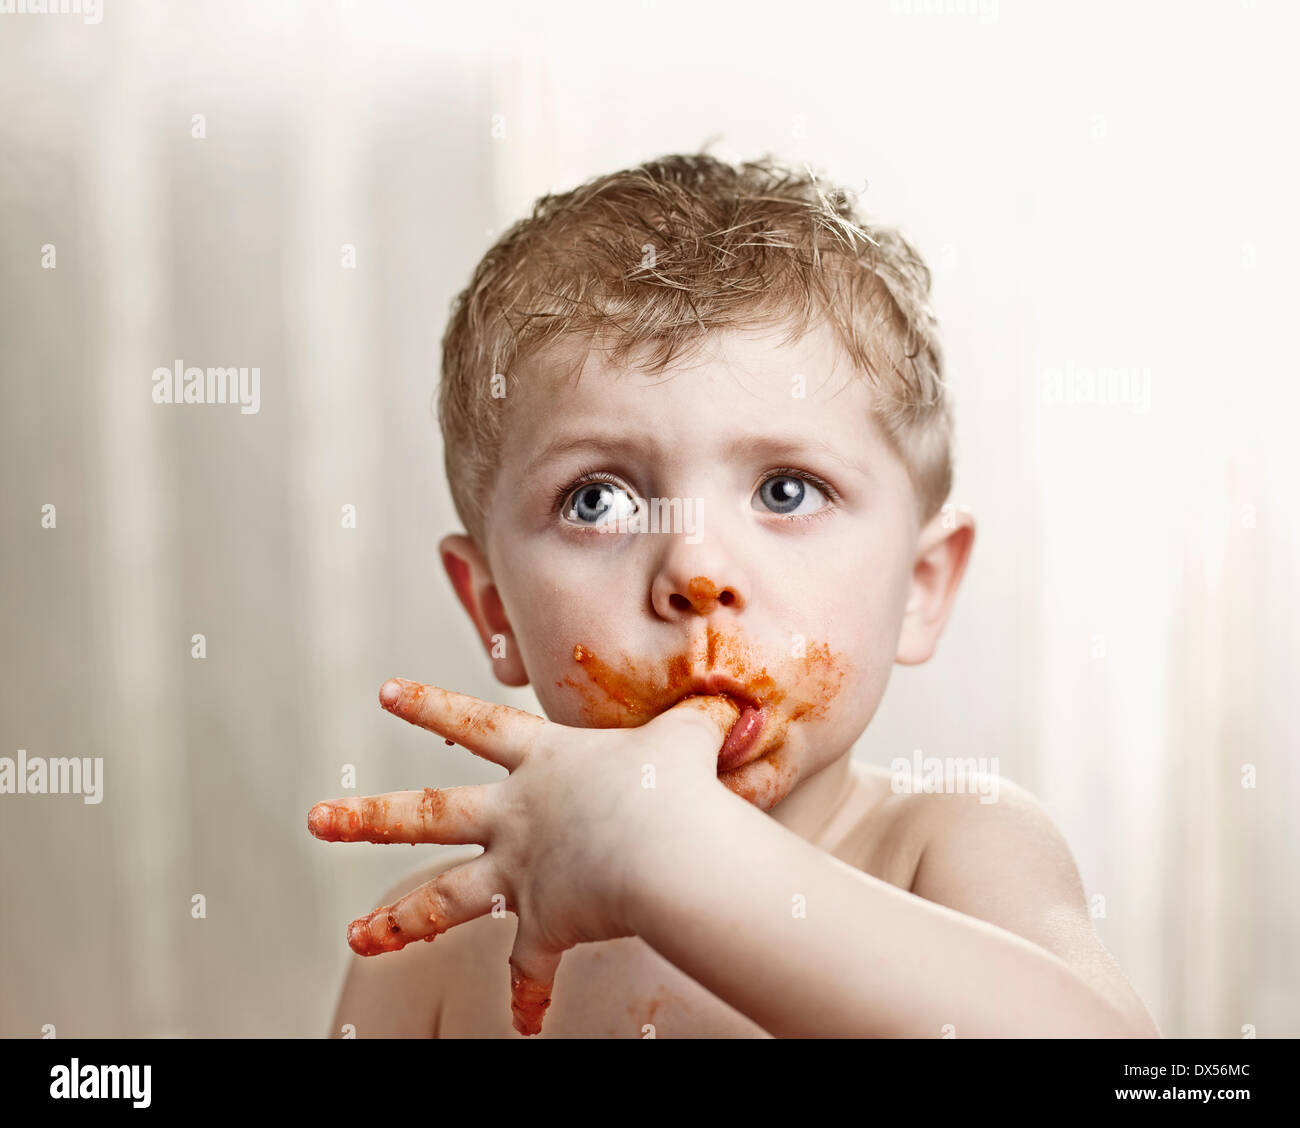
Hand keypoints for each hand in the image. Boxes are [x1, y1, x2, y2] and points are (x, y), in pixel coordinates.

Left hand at [307, 677, 739, 1034]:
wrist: (664, 849)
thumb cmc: (672, 785)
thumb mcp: (685, 736)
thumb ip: (695, 719)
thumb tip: (730, 704)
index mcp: (541, 760)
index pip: (473, 723)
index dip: (429, 705)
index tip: (384, 691)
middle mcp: (516, 815)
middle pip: (426, 815)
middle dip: (367, 817)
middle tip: (315, 819)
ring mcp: (521, 871)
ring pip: (442, 898)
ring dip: (396, 921)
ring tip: (355, 937)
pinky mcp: (543, 922)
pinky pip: (529, 966)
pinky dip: (529, 994)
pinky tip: (525, 1022)